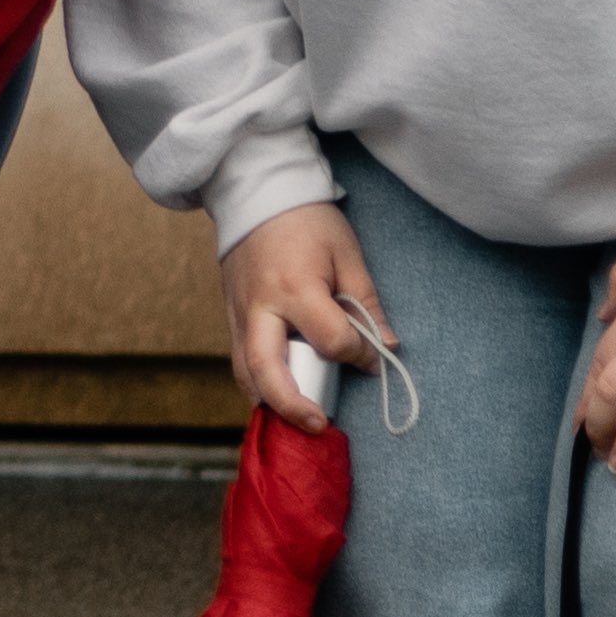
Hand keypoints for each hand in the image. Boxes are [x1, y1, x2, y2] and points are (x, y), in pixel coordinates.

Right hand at [215, 198, 387, 427]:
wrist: (254, 192)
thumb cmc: (307, 220)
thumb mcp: (347, 255)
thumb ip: (365, 304)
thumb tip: (386, 347)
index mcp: (295, 288)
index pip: (331, 340)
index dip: (358, 355)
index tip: (371, 356)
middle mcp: (261, 307)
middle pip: (268, 370)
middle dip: (294, 405)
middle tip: (320, 424)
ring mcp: (239, 314)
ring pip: (245, 372)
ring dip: (271, 402)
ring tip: (300, 419)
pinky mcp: (229, 316)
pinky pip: (239, 361)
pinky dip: (257, 384)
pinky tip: (279, 396)